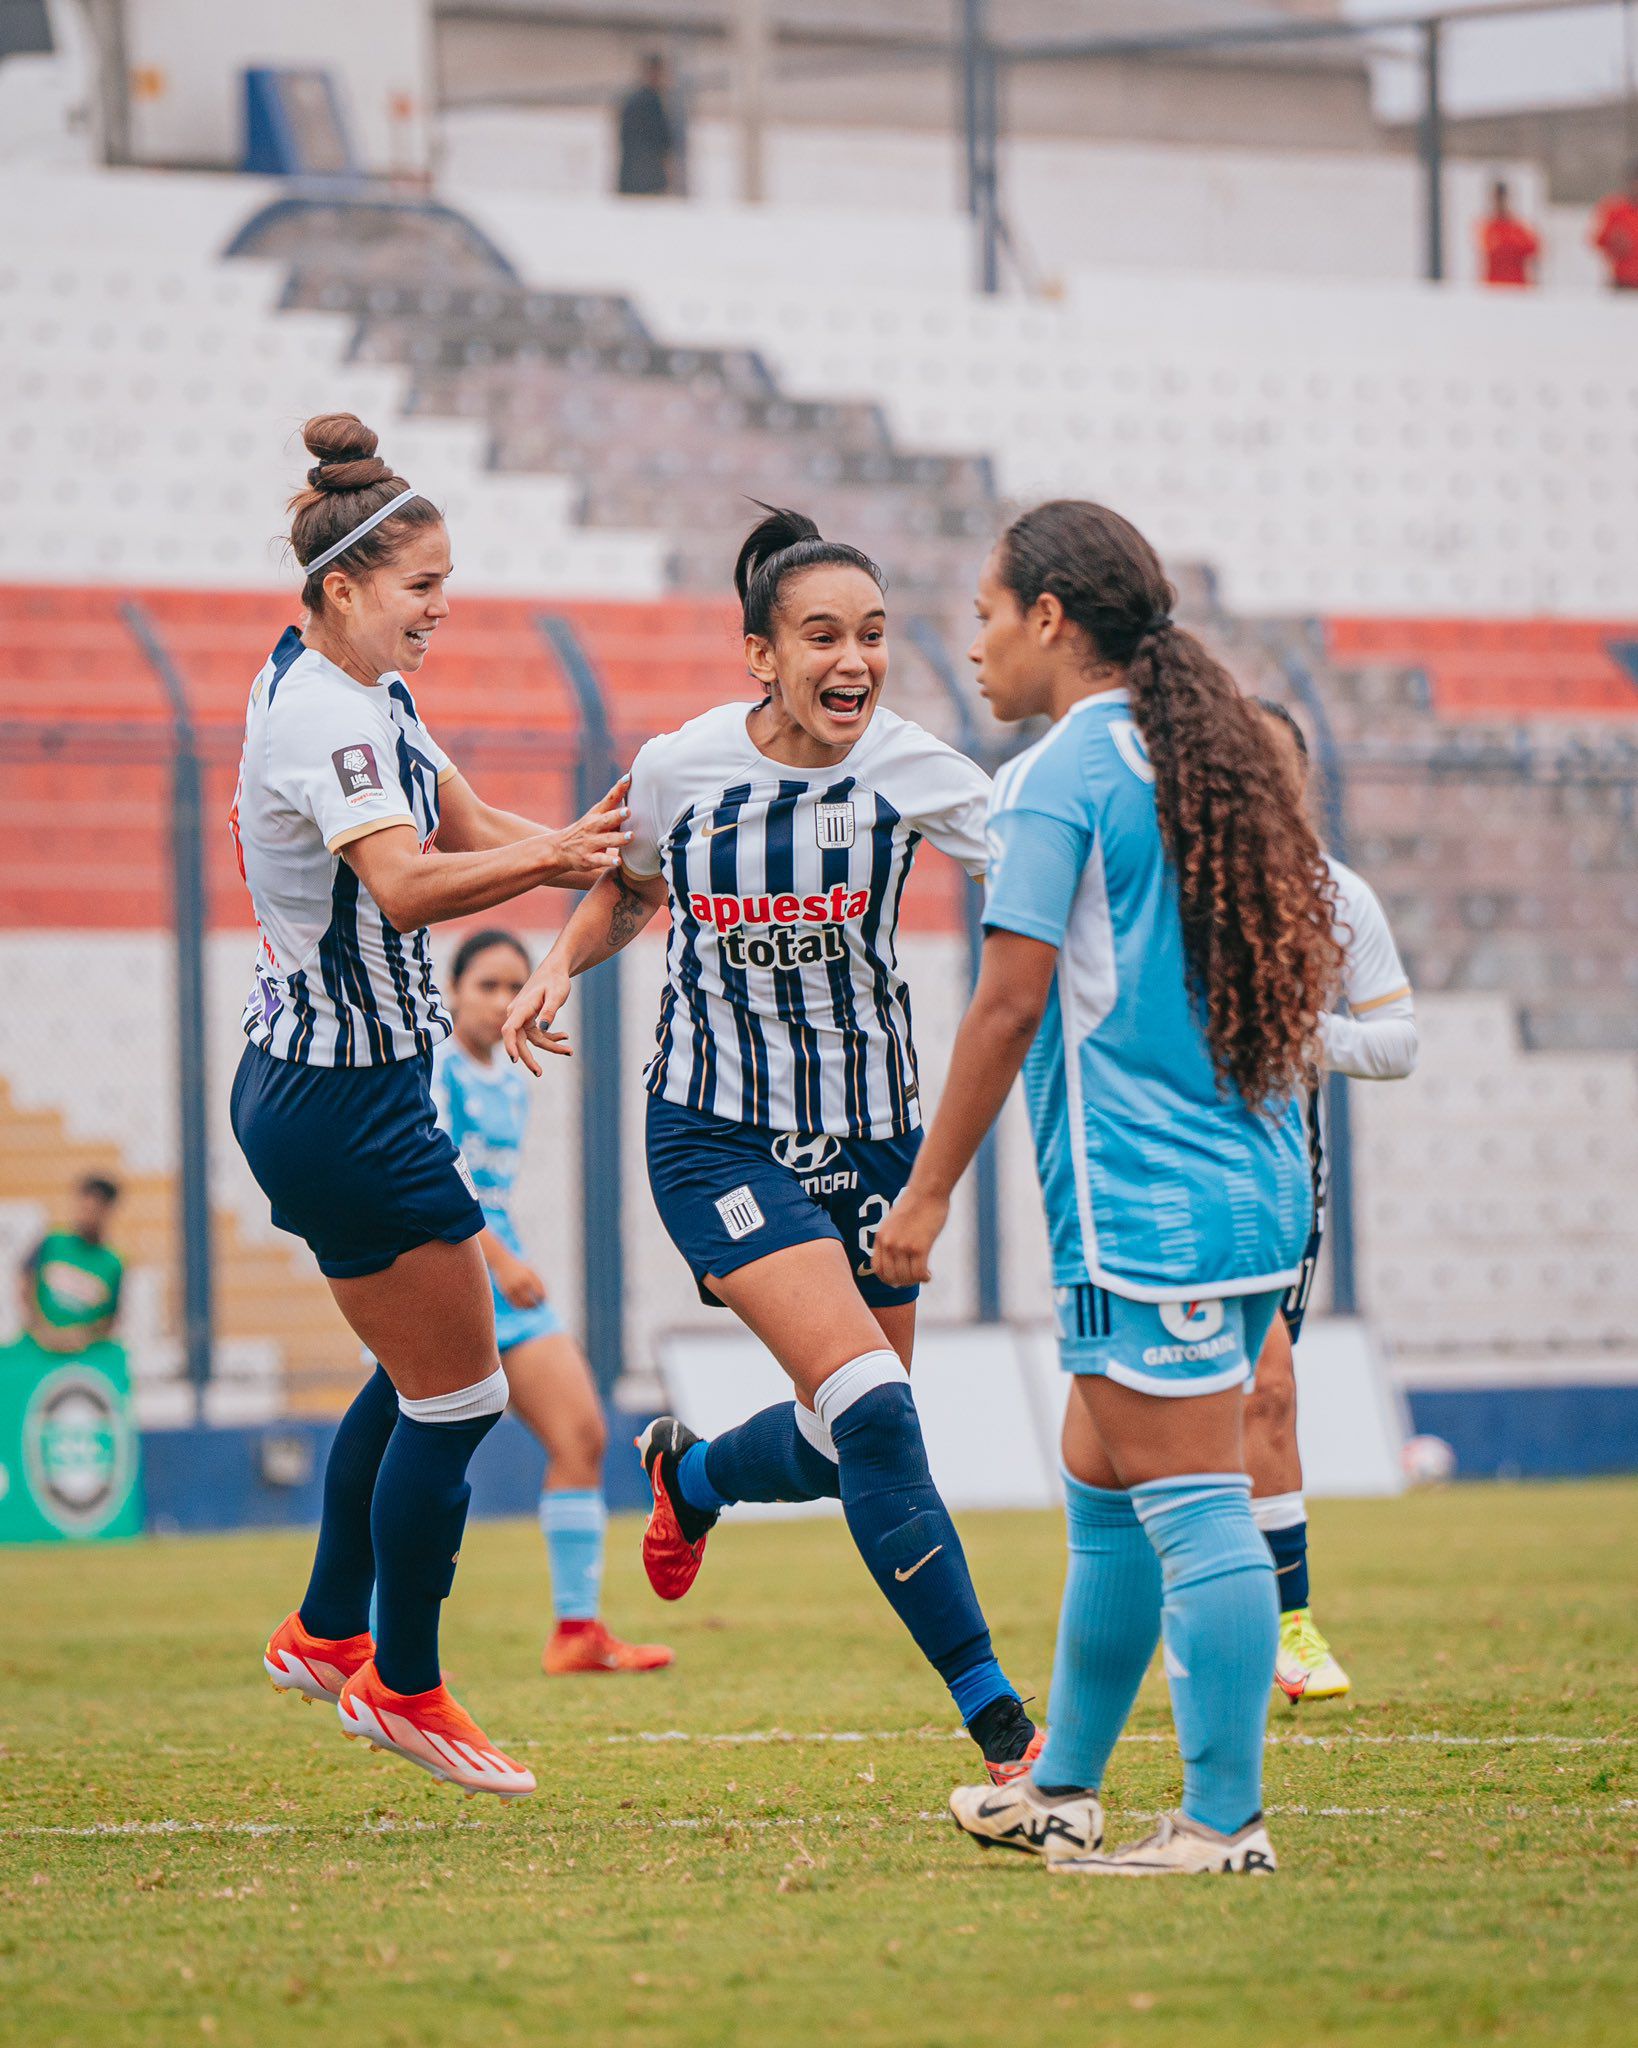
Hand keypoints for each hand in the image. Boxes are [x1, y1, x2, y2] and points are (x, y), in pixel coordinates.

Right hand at [495, 1252, 547, 1309]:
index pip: (539, 1293)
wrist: (502, 1262)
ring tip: (531, 1307)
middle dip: (535, 1305)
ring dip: (527, 1308)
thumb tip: (544, 1298)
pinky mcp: (505, 1292)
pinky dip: (519, 1307)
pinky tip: (523, 1305)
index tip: (544, 1300)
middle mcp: (520, 1283)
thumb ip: (538, 1283)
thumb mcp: (530, 1272)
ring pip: (521, 1305)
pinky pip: (513, 1304)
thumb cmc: (519, 1268)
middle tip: (538, 1306)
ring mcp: (511, 1289)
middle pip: (530, 1301)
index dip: (542, 1299)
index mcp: (529, 1277)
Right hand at [502, 958, 573, 1075]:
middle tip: (539, 1073)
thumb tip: (543, 1029)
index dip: (510, 1045)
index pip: (510, 1030)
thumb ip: (550, 1011)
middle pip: (518, 1041)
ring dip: (550, 1046)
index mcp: (521, 1008)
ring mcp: (523, 1018)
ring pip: (533, 1040)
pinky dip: (551, 1038)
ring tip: (569, 1051)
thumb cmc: (556, 980)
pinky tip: (565, 1037)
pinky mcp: (530, 1020)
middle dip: (528, 1058)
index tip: (514, 1060)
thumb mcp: (557, 995)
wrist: (555, 969)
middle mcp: (518, 1014)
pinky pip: (539, 1035)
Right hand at [538, 777, 630, 880]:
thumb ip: (615, 810)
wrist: (559, 849)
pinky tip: (618, 862)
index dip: (619, 788)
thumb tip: (640, 798)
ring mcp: (590, 843)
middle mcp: (593, 827)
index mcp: (597, 814)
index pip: (609, 799)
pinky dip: (608, 861)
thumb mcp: (597, 817)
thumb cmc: (587, 830)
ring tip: (630, 836)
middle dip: (617, 815)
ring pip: (606, 840)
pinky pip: (599, 860)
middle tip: (628, 811)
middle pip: (606, 819)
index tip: (629, 778)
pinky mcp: (588, 859)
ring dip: (618, 838)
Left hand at [871, 1184, 950, 1290]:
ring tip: (923, 1276)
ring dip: (915, 1281)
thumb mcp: (894, 1221)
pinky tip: (929, 1275)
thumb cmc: (916, 1203)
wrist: (928, 1190)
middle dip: (902, 1283)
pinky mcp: (919, 1247)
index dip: (887, 1279)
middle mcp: (889, 1243)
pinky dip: (924, 1278)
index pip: (877, 1269)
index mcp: (881, 1237)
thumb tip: (896, 1255)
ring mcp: (903, 1246)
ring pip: (906, 1277)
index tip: (897, 1280)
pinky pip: (918, 1273)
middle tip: (913, 1280)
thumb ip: (892, 1237)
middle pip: (891, 1277)